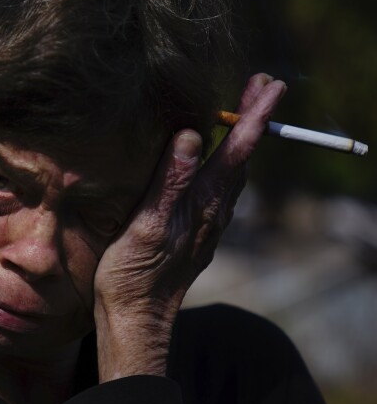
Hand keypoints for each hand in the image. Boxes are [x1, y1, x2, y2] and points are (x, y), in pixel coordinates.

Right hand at [93, 74, 286, 381]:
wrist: (136, 319)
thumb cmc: (133, 275)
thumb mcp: (146, 226)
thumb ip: (170, 181)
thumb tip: (194, 135)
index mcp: (202, 203)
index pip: (237, 150)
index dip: (254, 115)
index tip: (269, 84)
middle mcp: (212, 211)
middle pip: (242, 157)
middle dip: (254, 119)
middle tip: (260, 85)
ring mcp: (206, 224)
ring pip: (233, 174)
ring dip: (241, 141)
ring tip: (240, 115)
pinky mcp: (195, 233)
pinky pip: (219, 190)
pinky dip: (224, 163)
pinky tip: (212, 163)